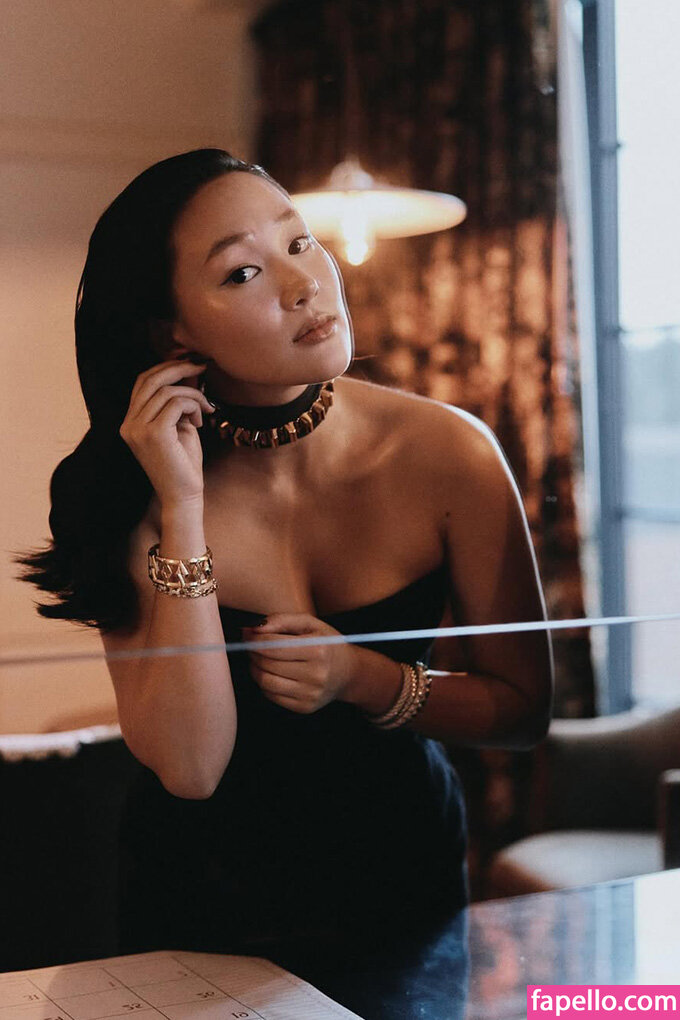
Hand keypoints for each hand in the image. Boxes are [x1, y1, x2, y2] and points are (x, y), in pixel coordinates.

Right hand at [118, 358, 215, 508]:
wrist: (183, 496)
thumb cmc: (184, 463)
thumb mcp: (179, 426)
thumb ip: (177, 402)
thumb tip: (188, 371)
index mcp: (130, 421)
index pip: (143, 382)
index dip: (166, 368)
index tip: (191, 365)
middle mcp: (129, 424)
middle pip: (150, 379)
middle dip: (179, 367)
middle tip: (203, 365)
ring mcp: (138, 429)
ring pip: (168, 390)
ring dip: (193, 395)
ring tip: (206, 410)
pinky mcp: (154, 434)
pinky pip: (177, 403)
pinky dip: (194, 405)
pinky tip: (202, 421)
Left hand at [241, 613, 357, 713]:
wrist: (348, 673)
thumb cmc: (325, 643)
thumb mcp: (310, 624)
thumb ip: (281, 620)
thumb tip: (252, 629)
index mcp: (318, 650)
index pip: (273, 646)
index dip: (254, 639)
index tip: (248, 634)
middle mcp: (316, 674)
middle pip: (267, 664)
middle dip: (253, 653)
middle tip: (252, 645)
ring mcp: (310, 694)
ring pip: (266, 682)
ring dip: (254, 669)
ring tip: (258, 659)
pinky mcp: (305, 707)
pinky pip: (271, 696)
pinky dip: (264, 683)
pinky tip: (271, 673)